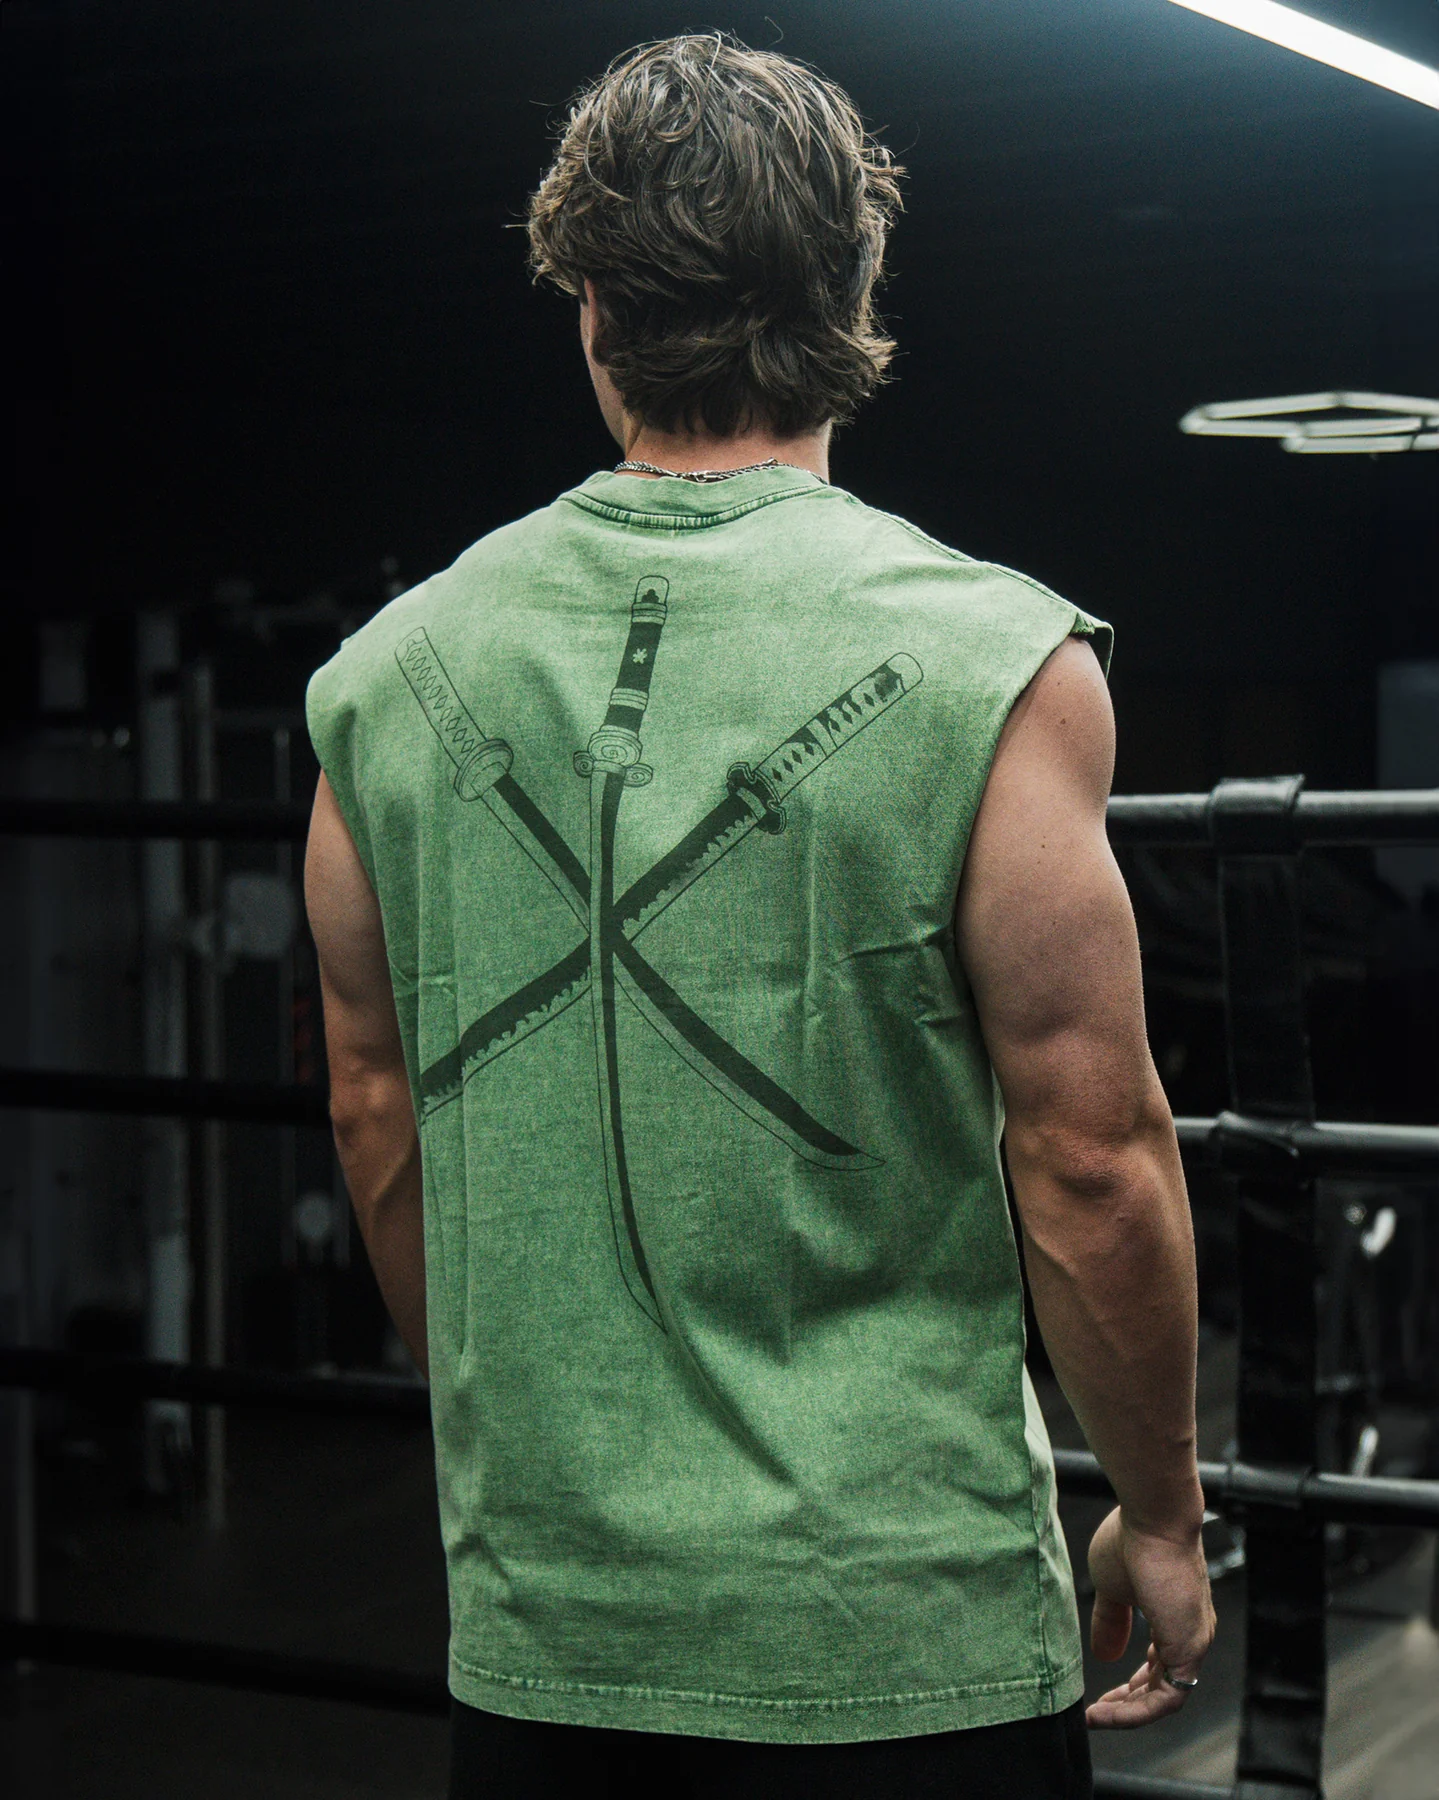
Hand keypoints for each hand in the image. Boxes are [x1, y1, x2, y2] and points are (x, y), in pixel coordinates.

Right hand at [1085, 1505, 1214, 1727]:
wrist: (1153, 1517)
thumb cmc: (1132, 1540)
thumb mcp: (1112, 1588)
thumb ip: (1111, 1622)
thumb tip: (1104, 1655)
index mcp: (1174, 1616)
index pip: (1156, 1665)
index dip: (1128, 1684)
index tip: (1098, 1695)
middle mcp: (1190, 1633)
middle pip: (1160, 1686)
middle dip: (1126, 1703)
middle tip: (1096, 1712)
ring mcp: (1193, 1643)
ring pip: (1164, 1698)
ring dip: (1128, 1713)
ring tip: (1094, 1717)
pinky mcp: (1189, 1650)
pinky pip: (1166, 1699)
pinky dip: (1135, 1712)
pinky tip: (1105, 1712)